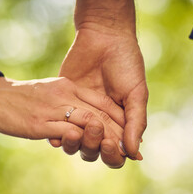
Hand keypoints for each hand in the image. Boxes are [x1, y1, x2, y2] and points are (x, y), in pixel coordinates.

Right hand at [0, 77, 126, 162]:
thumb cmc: (20, 99)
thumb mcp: (47, 94)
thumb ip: (65, 103)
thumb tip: (81, 121)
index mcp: (67, 86)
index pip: (99, 102)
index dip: (117, 117)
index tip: (129, 132)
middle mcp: (64, 94)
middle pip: (99, 112)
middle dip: (117, 130)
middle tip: (131, 146)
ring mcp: (53, 107)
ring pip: (89, 121)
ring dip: (106, 137)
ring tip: (119, 150)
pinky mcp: (41, 121)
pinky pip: (68, 129)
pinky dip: (86, 141)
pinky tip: (95, 149)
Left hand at [51, 28, 147, 166]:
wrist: (103, 38)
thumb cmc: (125, 65)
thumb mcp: (136, 94)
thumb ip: (135, 123)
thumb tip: (134, 154)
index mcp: (119, 125)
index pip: (116, 153)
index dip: (113, 155)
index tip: (111, 144)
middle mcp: (99, 125)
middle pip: (94, 152)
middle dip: (94, 148)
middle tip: (95, 131)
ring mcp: (80, 116)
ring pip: (74, 145)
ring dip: (75, 144)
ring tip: (76, 132)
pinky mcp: (64, 106)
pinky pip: (57, 129)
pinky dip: (57, 136)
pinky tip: (56, 134)